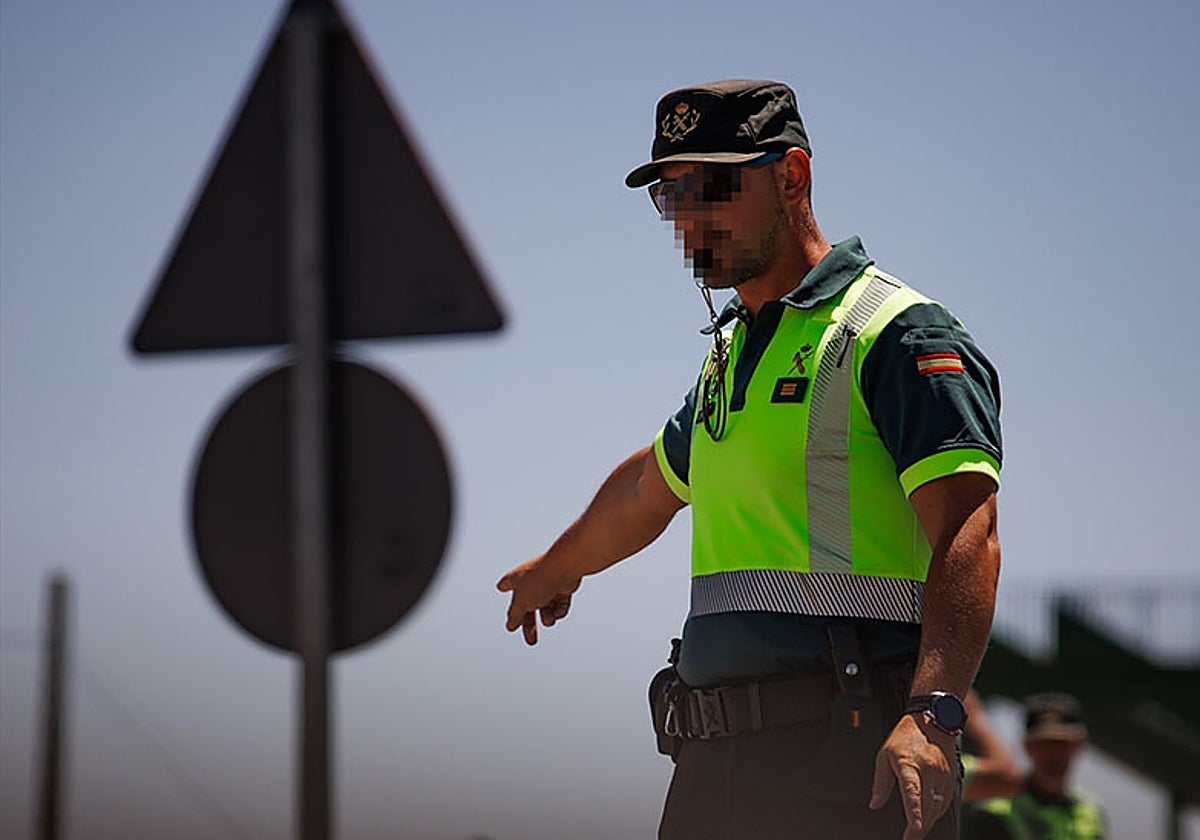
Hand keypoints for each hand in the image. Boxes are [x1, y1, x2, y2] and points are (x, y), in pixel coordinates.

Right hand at [496, 555, 579, 644]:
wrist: (564, 568)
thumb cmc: (539, 580)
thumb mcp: (521, 603)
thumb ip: (514, 615)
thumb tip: (510, 625)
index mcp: (516, 580)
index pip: (506, 583)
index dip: (504, 587)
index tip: (501, 588)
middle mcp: (531, 580)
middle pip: (528, 606)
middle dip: (530, 624)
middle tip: (531, 641)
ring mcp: (547, 583)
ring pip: (545, 607)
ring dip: (547, 617)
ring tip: (549, 620)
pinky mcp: (562, 586)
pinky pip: (559, 604)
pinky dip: (558, 611)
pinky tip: (558, 612)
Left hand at [869, 712, 956, 838]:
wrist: (932, 719)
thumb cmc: (905, 736)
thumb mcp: (884, 755)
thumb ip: (881, 782)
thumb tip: (875, 804)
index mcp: (910, 766)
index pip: (913, 795)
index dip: (914, 815)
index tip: (912, 830)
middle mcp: (930, 773)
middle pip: (928, 808)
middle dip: (919, 828)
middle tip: (909, 839)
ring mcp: (943, 777)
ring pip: (938, 808)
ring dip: (928, 822)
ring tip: (916, 831)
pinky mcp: (952, 779)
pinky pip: (946, 802)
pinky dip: (937, 813)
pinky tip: (929, 817)